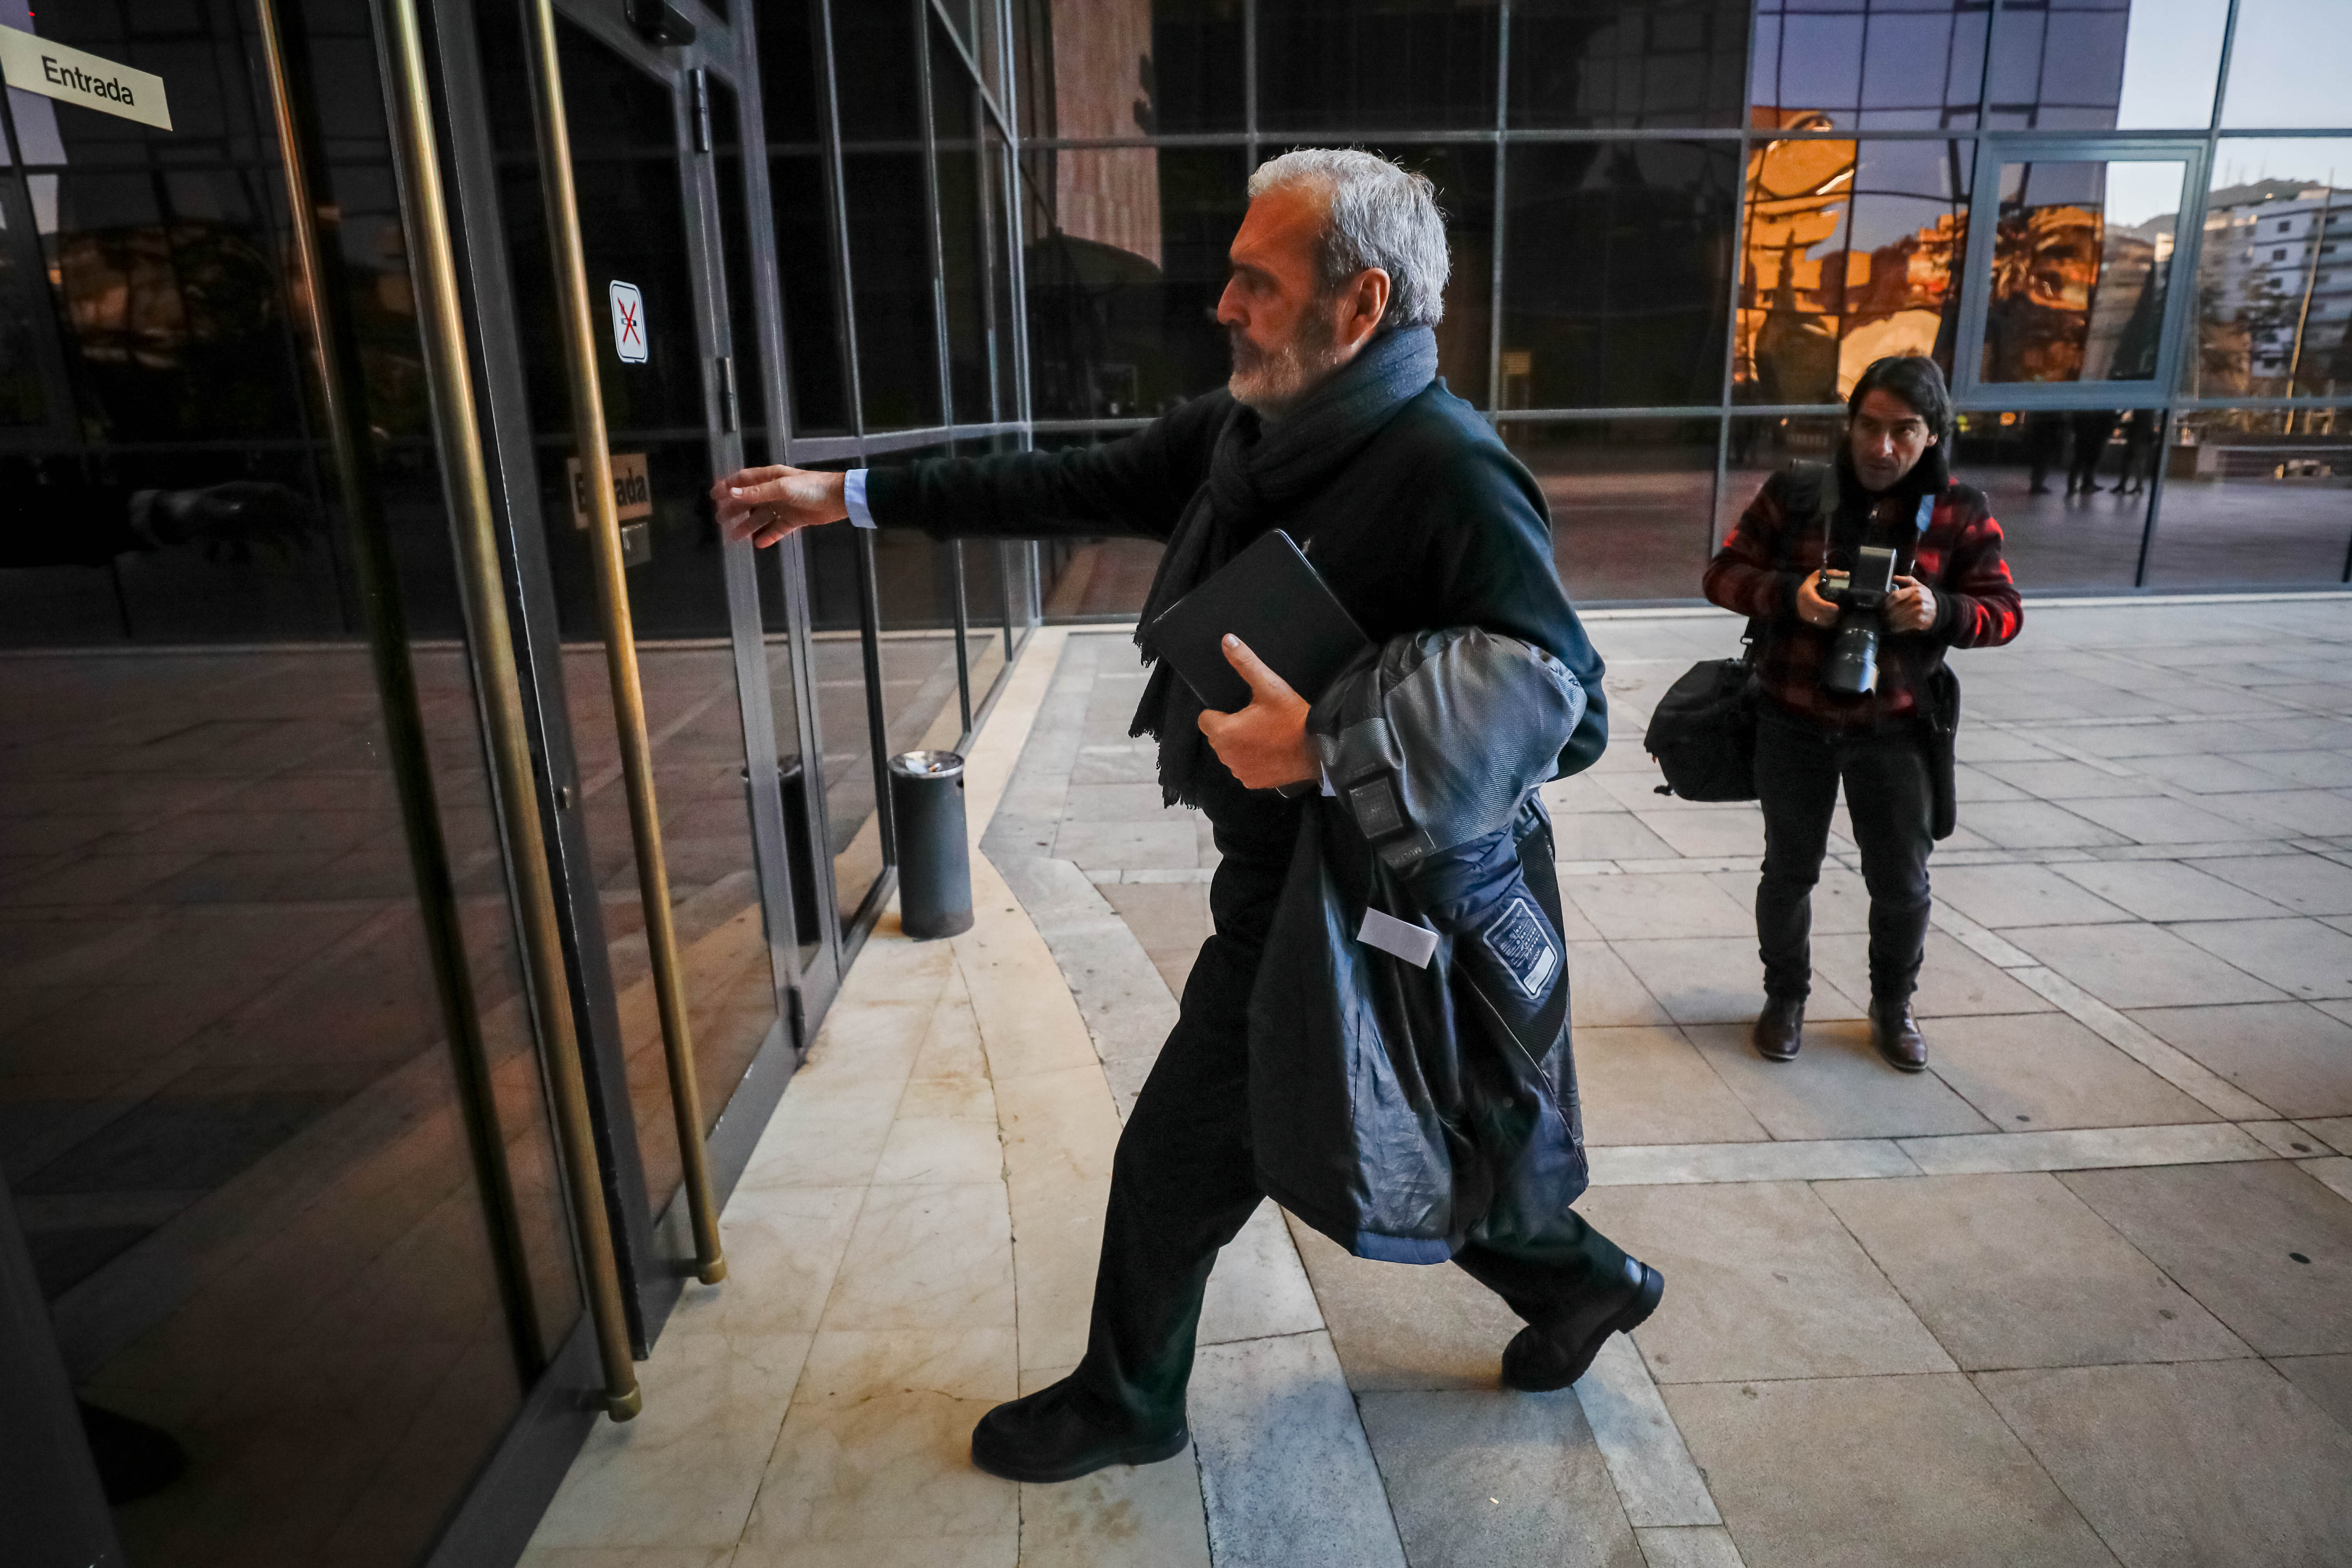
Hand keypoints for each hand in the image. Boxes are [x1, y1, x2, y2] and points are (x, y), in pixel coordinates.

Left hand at [143, 482, 311, 562]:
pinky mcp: (249, 532)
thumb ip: (223, 509)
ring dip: (297, 536)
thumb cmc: (188, 508)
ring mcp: (253, 518)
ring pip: (281, 525)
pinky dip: (281, 546)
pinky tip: (289, 557)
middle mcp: (254, 504)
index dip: (292, 498)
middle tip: (320, 530)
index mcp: (244, 492)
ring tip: (309, 550)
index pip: (275, 491)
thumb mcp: (202, 508)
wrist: (176, 520)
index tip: (307, 509)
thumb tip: (244, 510)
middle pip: (284, 509)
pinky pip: (271, 538)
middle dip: (303, 518)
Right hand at [711, 465, 847, 545]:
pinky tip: (758, 543)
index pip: (743, 481)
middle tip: (720, 520)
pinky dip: (768, 535)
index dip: (728, 487)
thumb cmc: (813, 487)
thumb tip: (733, 492)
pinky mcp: (795, 519)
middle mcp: (775, 491)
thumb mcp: (783, 488)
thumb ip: (758, 492)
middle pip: (749, 501)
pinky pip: (777, 528)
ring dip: (747, 526)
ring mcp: (785, 506)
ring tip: (734, 536)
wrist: (839, 499)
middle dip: (734, 510)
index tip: (714, 496)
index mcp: (771, 478)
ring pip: (761, 517)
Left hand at [1196, 635, 1316, 789]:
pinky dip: (1252, 761)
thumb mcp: (1269, 685)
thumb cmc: (1292, 717)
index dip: (1220, 713)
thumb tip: (1227, 640)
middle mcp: (1226, 755)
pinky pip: (1243, 768)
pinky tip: (1270, 751)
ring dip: (1240, 745)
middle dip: (1230, 728)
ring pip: (1230, 753)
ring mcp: (1239, 771)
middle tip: (1257, 720)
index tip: (1240, 710)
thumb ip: (1245, 663)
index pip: (1204, 720)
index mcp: (1224, 731)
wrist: (1318, 749)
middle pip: (1217, 737)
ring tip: (1265, 735)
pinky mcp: (1252, 782)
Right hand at [1795, 570, 1839, 629]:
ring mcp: (1802, 609)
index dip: (1825, 606)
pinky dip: (1824, 622)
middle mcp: (1801, 601)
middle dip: (1829, 613)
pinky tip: (1832, 619)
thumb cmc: (1814, 581)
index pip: (1815, 601)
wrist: (1802, 589)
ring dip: (1827, 618)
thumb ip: (1834, 574)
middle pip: (1816, 612)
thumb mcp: (1821, 574)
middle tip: (1839, 612)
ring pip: (1816, 618)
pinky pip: (1815, 621)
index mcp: (1806, 591)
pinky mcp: (1804, 615)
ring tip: (1837, 616)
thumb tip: (1847, 574)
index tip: (1836, 608)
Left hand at [1885, 575, 1936, 633]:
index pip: (1895, 596)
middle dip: (1889, 613)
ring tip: (1890, 621)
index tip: (1886, 605)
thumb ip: (1907, 580)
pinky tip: (1896, 626)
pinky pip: (1906, 625)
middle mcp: (1918, 600)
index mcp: (1916, 590)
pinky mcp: (1921, 620)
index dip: (1888, 602)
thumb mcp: (1918, 586)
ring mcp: (1920, 610)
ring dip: (1893, 621)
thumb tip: (1895, 577)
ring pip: (1900, 617)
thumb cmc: (1924, 597)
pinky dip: (1899, 627)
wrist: (1937, 609)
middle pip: (1896, 608)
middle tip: (1886, 615)